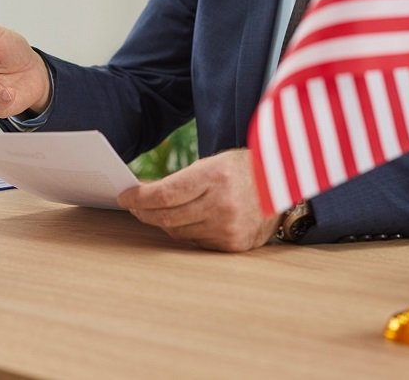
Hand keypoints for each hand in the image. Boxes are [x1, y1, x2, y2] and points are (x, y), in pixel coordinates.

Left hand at [117, 149, 280, 251]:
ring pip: (178, 232)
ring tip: (153, 212)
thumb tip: (144, 195)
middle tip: (133, 206)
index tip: (124, 196)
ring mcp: (229, 227)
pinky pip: (196, 242)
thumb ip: (181, 181)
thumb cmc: (241, 170)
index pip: (165, 194)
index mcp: (215, 176)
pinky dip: (184, 232)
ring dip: (162, 222)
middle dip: (144, 212)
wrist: (283, 186)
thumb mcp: (213, 164)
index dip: (139, 198)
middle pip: (167, 217)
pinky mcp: (234, 245)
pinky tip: (181, 222)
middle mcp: (222, 204)